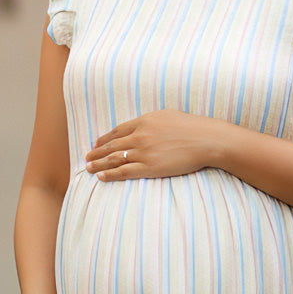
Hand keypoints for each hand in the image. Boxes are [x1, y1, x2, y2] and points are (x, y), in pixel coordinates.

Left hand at [86, 110, 219, 179]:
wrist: (206, 140)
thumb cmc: (191, 127)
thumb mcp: (167, 116)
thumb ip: (151, 121)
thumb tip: (142, 125)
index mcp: (143, 121)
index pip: (117, 131)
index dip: (104, 138)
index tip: (96, 143)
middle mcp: (139, 136)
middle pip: (111, 146)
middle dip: (96, 152)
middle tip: (86, 157)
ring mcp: (143, 152)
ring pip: (113, 159)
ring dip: (98, 164)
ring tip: (88, 168)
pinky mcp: (149, 167)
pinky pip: (124, 172)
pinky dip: (110, 175)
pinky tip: (101, 177)